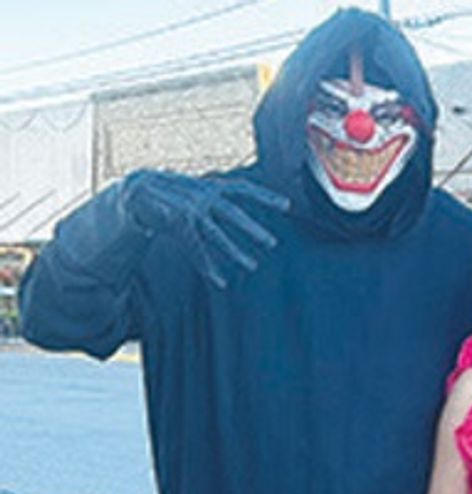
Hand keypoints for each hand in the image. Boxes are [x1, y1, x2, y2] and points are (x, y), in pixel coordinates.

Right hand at [121, 170, 288, 288]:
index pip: (243, 189)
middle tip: (272, 243)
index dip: (264, 196)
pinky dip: (207, 265)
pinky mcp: (176, 222)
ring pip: (215, 233)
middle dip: (250, 227)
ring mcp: (190, 210)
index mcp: (212, 187)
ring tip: (253, 266)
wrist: (138, 191)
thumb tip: (231, 227)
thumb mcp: (198, 203)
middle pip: (231, 213)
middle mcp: (203, 197)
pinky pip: (195, 248)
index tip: (287, 206)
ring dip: (234, 250)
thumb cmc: (175, 198)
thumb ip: (216, 218)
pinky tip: (220, 281)